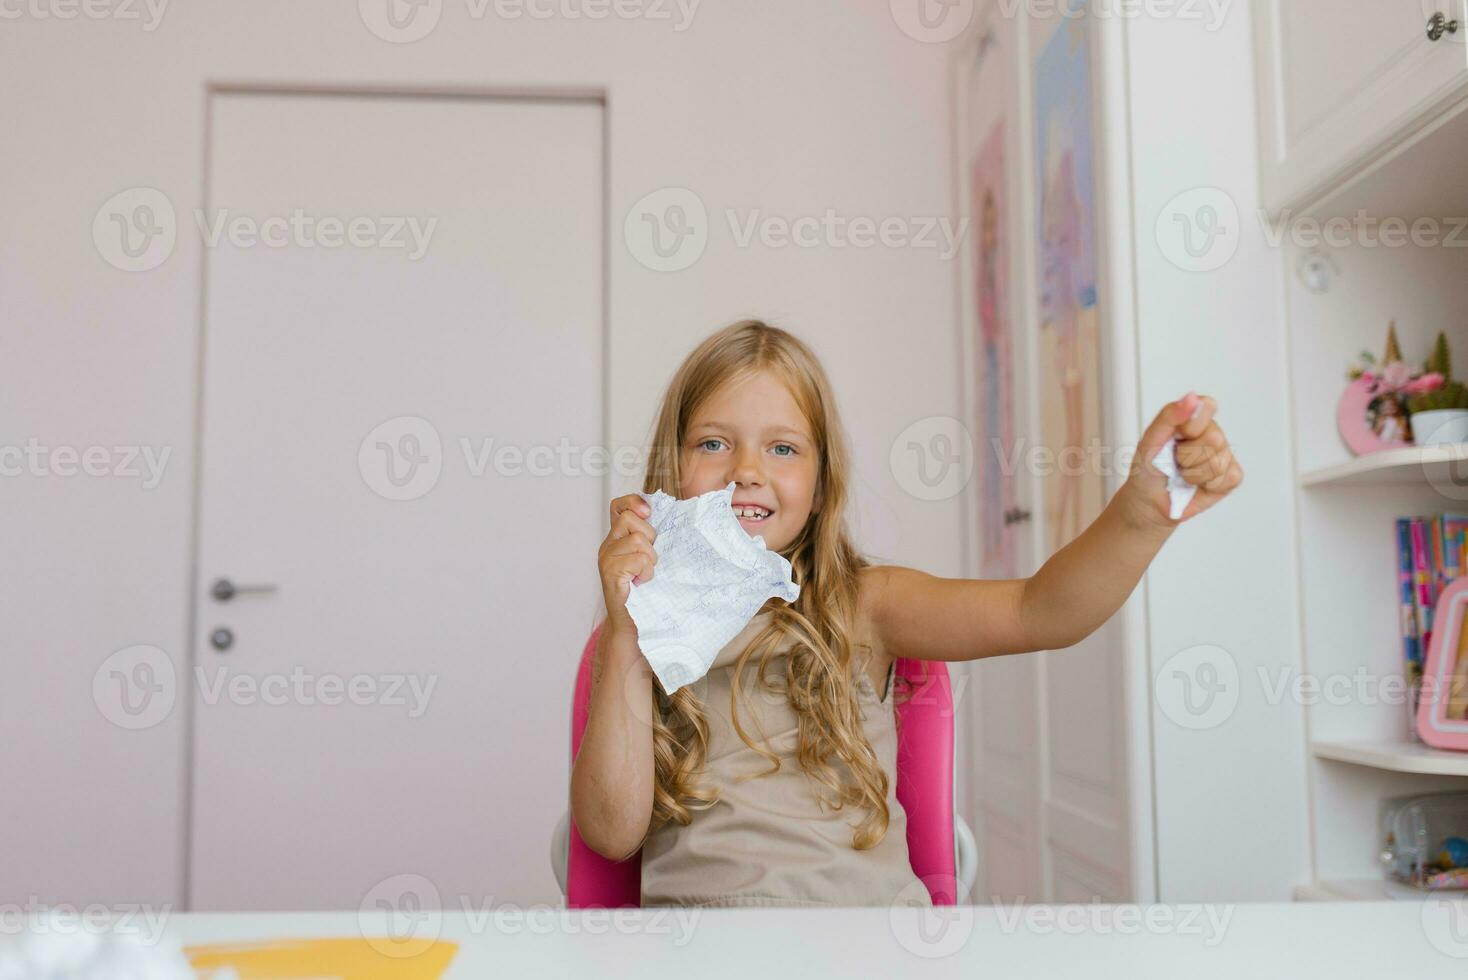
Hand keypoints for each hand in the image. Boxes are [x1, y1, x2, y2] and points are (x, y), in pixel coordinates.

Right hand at [598, 493, 657, 635]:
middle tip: (648, 560)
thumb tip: (674, 515)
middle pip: (631, 519)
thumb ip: (651, 540)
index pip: (618, 506)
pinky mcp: (611, 574)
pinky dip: (646, 572)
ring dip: (650, 559)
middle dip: (649, 538)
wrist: (631, 625)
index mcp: (617, 539)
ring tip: (645, 574)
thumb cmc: (645, 592)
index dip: (633, 502)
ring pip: (638, 540)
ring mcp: (606, 560)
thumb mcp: (649, 559)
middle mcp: (607, 546)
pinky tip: (642, 582)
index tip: (648, 513)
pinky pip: (638, 560)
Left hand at [1123, 392, 1242, 528]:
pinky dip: (1204, 484)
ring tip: (1182, 474)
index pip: (1207, 406)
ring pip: (1217, 462)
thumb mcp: (1150, 439)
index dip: (1192, 424)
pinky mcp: (1231, 476)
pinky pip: (1225, 477)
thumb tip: (1191, 397)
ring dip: (1192, 473)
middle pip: (1213, 438)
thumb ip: (1169, 415)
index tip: (1176, 437)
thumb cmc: (1149, 468)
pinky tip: (1195, 484)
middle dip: (1187, 455)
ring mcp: (1224, 455)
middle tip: (1175, 460)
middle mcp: (1212, 433)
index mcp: (1194, 419)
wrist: (1148, 500)